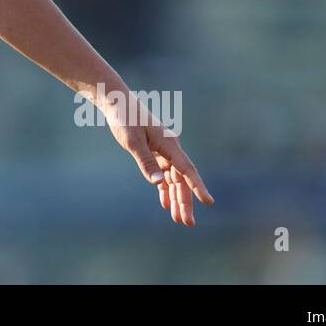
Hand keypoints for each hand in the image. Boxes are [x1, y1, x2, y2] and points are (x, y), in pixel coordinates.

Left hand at [102, 91, 214, 226]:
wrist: (117, 102)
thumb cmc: (125, 119)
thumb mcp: (132, 142)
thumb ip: (146, 162)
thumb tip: (159, 183)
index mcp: (169, 144)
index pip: (187, 169)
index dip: (197, 187)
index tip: (208, 202)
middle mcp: (170, 148)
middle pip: (182, 179)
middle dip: (185, 201)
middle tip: (188, 223)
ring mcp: (163, 150)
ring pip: (174, 178)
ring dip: (176, 198)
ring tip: (178, 219)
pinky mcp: (154, 151)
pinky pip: (163, 174)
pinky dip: (164, 188)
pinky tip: (166, 204)